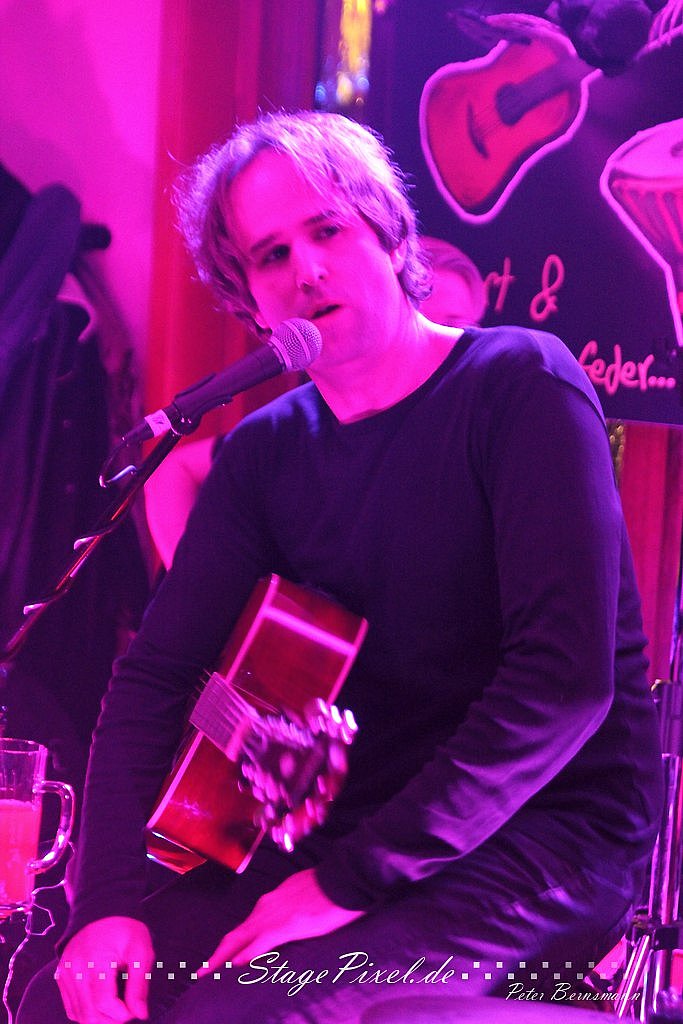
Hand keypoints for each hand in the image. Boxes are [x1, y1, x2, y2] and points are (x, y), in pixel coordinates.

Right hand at [55, 917, 153, 1022]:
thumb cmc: (125, 929)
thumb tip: (140, 1014)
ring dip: (99, 1019)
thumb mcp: (141, 951)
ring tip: (115, 1006)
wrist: (103, 910)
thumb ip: (139, 985)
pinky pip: (71, 1007)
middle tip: (126, 1010)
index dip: (122, 1014)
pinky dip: (86, 1012)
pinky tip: (100, 1004)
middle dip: (111, 1020)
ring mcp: (65, 973)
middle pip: (89, 1015)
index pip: (104, 1003)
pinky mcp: (61, 976)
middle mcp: (75, 969)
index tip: (134, 1008)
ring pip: (79, 1015)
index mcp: (96, 960)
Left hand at [198, 868, 363, 972]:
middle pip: (237, 932)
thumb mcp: (306, 891)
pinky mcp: (286, 926)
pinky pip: (259, 944)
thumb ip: (295, 903)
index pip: (249, 923)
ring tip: (209, 971)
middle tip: (202, 970)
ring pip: (240, 938)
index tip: (225, 952)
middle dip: (219, 952)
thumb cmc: (331, 884)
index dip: (236, 939)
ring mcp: (275, 916)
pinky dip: (245, 955)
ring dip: (224, 956)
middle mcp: (268, 906)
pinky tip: (234, 965)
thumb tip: (295, 913)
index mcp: (275, 899)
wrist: (343, 877)